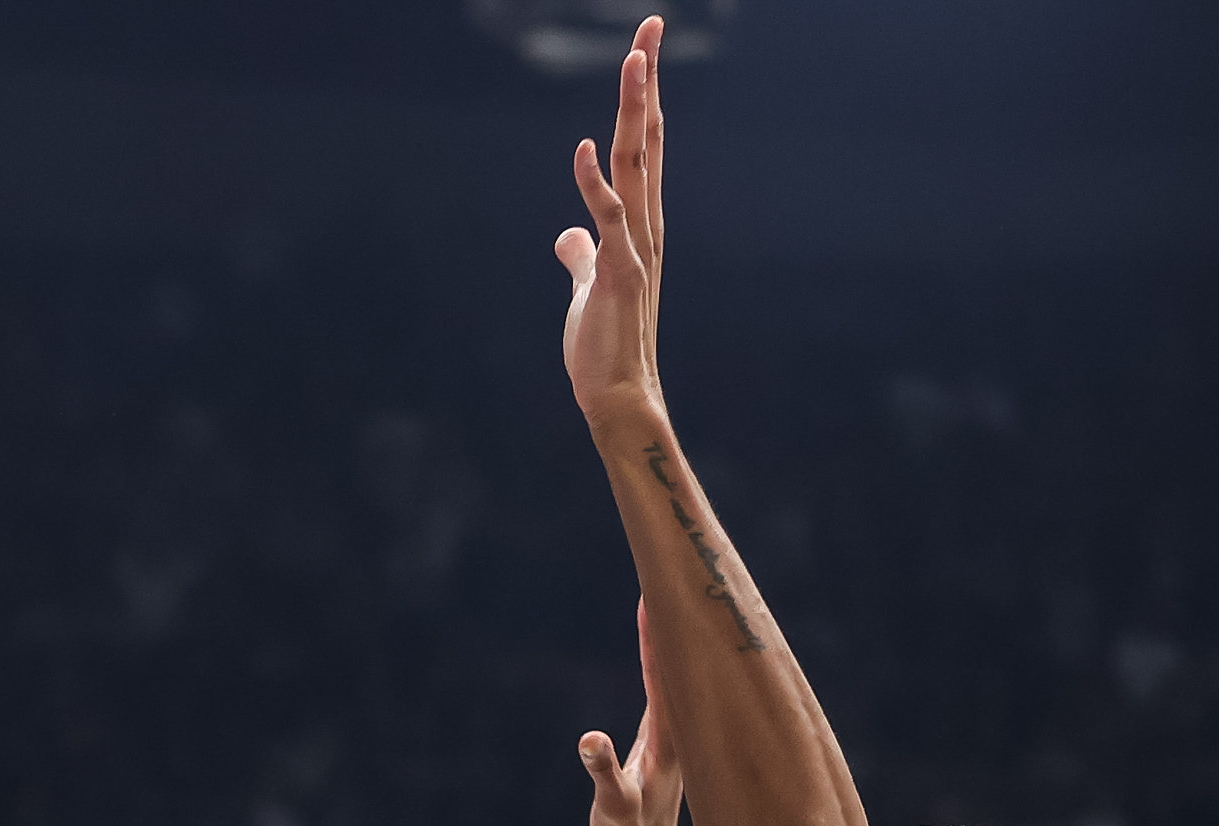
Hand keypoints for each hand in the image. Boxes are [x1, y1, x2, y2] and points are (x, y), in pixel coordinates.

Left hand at [555, 17, 666, 424]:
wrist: (617, 395)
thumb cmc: (603, 345)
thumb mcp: (588, 288)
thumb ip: (581, 256)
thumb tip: (568, 237)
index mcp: (638, 224)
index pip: (644, 147)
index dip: (644, 98)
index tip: (643, 49)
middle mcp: (646, 226)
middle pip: (648, 140)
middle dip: (647, 82)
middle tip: (650, 26)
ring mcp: (637, 247)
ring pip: (637, 166)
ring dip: (635, 112)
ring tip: (635, 60)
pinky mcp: (620, 274)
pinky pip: (608, 219)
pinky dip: (595, 183)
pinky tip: (586, 147)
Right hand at [582, 602, 683, 825]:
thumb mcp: (612, 805)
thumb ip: (602, 771)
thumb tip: (590, 741)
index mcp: (669, 735)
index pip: (664, 673)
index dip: (657, 634)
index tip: (654, 594)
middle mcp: (679, 729)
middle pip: (679, 664)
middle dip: (671, 622)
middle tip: (665, 579)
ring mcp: (675, 734)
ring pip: (677, 676)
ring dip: (668, 641)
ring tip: (665, 604)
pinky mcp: (665, 742)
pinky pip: (667, 692)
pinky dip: (662, 666)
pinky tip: (662, 653)